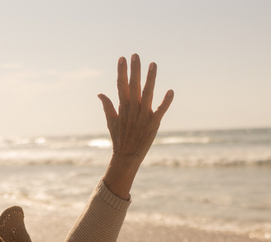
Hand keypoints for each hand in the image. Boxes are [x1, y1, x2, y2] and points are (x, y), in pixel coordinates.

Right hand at [98, 54, 172, 198]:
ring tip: (153, 64)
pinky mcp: (153, 124)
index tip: (122, 58)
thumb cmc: (119, 139)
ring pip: (147, 94)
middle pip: (133, 86)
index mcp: (123, 107)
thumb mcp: (110, 122)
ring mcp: (143, 116)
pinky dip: (166, 102)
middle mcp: (133, 109)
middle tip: (136, 55)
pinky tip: (170, 91)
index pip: (121, 85)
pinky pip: (160, 111)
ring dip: (150, 79)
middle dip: (134, 70)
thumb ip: (107, 106)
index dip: (122, 71)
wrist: (126, 157)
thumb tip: (99, 94)